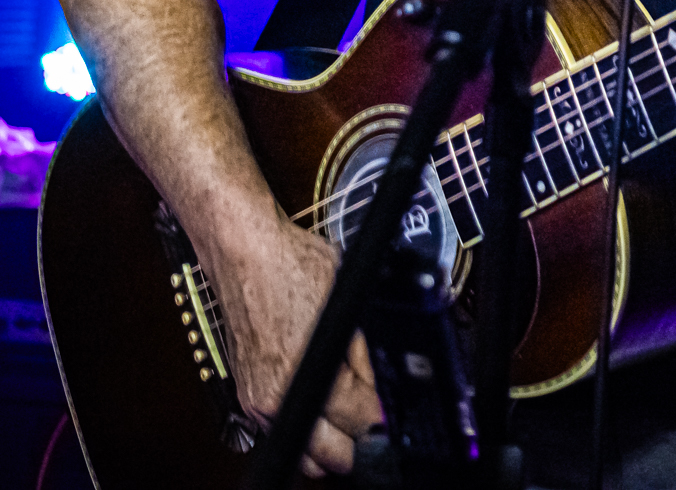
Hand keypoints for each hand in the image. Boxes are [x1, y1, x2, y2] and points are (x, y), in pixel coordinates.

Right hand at [206, 215, 382, 476]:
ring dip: (332, 441)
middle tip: (378, 417)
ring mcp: (255, 402)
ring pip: (304, 452)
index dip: (385, 418)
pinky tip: (327, 400)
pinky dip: (309, 426)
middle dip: (359, 441)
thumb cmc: (290, 266)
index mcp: (301, 378)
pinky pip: (283, 430)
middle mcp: (271, 400)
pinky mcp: (248, 395)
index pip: (358, 424)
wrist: (244, 253)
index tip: (396, 410)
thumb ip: (368, 356)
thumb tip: (385, 389)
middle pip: (327, 457)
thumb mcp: (347, 303)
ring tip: (355, 410)